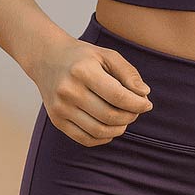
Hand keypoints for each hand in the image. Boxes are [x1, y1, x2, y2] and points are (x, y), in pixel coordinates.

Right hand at [30, 34, 153, 146]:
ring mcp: (60, 108)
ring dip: (119, 129)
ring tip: (125, 118)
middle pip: (109, 116)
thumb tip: (144, 94)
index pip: (118, 96)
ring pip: (99, 131)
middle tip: (136, 110)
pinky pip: (85, 139)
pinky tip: (111, 127)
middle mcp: (68, 91)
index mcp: (82, 71)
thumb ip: (128, 73)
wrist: (47, 59)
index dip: (137, 104)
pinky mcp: (56, 121)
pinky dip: (103, 137)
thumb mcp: (107, 55)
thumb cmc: (83, 57)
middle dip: (130, 116)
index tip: (147, 104)